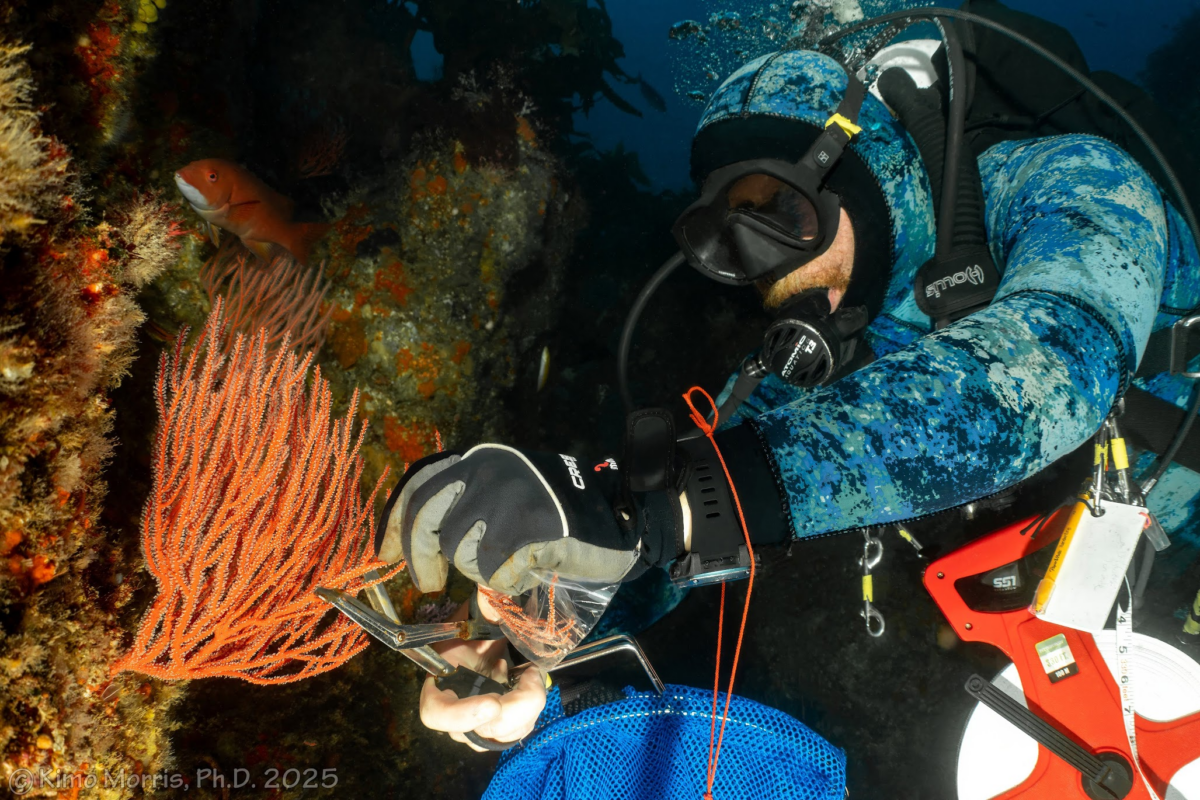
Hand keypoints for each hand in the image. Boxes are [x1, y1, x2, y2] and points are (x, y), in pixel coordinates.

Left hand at [375, 445, 683, 595]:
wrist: (619, 515)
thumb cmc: (558, 513)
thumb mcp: (506, 495)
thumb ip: (466, 509)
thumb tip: (415, 552)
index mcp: (479, 458)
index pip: (419, 485)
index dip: (396, 523)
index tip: (386, 555)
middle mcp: (489, 469)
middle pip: (428, 521)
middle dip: (420, 560)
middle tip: (427, 584)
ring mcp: (509, 496)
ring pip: (462, 553)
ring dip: (479, 571)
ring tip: (506, 566)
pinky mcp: (529, 527)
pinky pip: (496, 573)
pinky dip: (509, 584)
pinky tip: (530, 572)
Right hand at [419, 589, 546, 750]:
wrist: (489, 638)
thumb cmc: (477, 627)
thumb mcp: (479, 614)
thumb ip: (485, 604)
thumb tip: (494, 585)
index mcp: (440, 682)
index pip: (436, 714)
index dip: (461, 716)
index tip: (493, 703)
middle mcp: (455, 712)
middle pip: (478, 732)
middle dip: (512, 709)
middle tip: (530, 679)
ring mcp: (477, 724)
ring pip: (502, 734)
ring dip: (526, 707)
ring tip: (531, 673)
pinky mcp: (500, 727)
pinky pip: (517, 731)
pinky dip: (531, 709)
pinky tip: (531, 681)